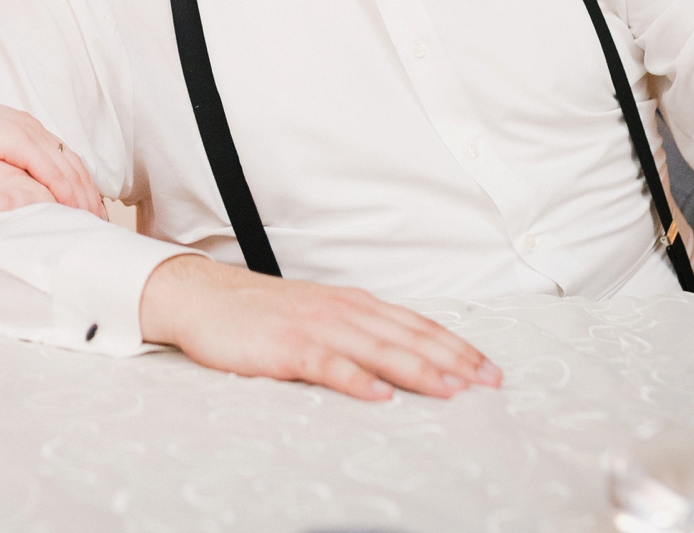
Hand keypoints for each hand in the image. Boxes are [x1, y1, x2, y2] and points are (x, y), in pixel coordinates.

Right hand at [0, 90, 100, 216]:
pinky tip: (74, 210)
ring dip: (83, 195)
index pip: (60, 156)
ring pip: (67, 167)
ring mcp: (24, 130)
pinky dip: (66, 191)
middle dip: (88, 191)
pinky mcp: (15, 140)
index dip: (77, 181)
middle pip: (71, 161)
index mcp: (20, 126)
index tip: (88, 205)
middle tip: (101, 218)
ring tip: (93, 221)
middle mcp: (28, 125)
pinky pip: (51, 170)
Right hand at [138, 254, 501, 401]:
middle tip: (489, 383)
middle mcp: (341, 310)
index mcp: (353, 303)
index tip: (489, 369)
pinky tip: (379, 395)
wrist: (204, 298)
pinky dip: (355, 379)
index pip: (415, 324)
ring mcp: (315, 326)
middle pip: (407, 336)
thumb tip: (402, 355)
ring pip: (377, 349)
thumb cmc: (262, 313)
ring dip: (418, 369)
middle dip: (453, 359)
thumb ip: (358, 330)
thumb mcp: (319, 314)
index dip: (455, 345)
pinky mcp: (287, 346)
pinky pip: (327, 364)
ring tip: (451, 389)